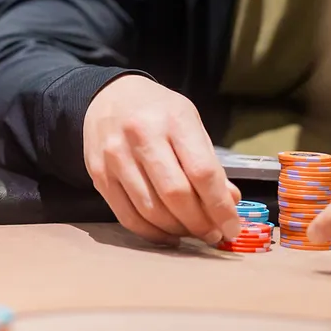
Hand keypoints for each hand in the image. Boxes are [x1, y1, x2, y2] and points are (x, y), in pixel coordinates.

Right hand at [82, 75, 243, 244]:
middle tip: (212, 235)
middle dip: (200, 224)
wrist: (109, 95)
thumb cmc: (158, 111)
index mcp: (173, 120)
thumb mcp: (190, 123)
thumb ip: (209, 162)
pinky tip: (167, 234)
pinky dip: (152, 233)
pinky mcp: (98, 173)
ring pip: (151, 210)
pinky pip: (127, 216)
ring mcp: (115, 156)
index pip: (202, 172)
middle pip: (176, 194)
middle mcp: (141, 136)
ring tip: (192, 233)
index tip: (232, 228)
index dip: (220, 207)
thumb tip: (229, 202)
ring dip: (177, 230)